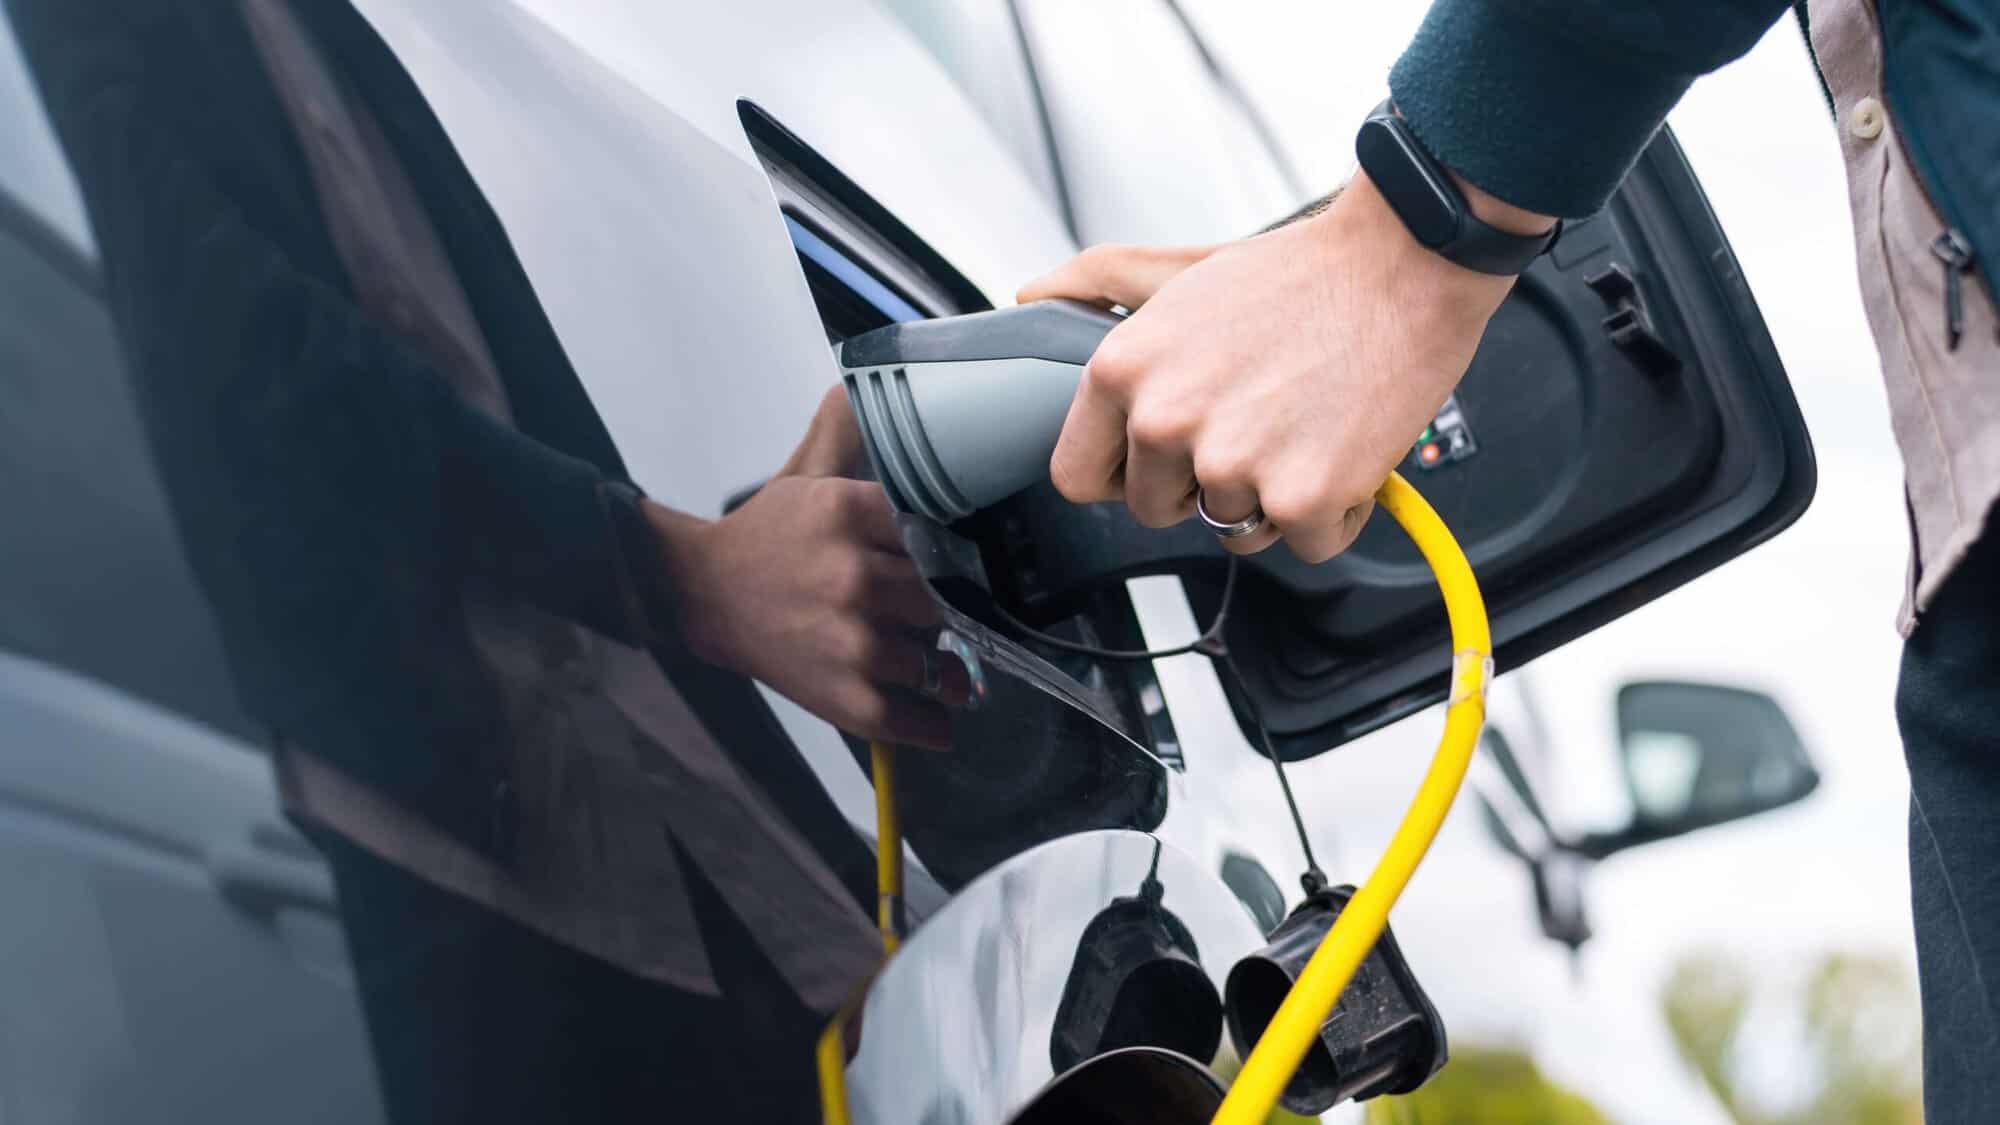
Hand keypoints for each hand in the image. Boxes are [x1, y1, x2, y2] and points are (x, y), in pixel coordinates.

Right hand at [647, 389, 967, 748]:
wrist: (701, 595)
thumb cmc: (768, 537)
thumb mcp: (810, 475)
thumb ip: (849, 431)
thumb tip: (876, 385)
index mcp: (850, 514)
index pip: (941, 531)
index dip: (959, 552)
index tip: (970, 564)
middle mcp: (854, 577)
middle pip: (946, 596)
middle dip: (952, 610)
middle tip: (953, 617)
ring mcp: (851, 641)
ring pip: (938, 659)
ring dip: (950, 671)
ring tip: (949, 670)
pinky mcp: (843, 696)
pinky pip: (915, 719)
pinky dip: (935, 723)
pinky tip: (939, 715)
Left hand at [1019, 172, 1532, 562]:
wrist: (1404, 264)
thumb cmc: (1301, 274)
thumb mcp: (1181, 272)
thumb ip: (1099, 284)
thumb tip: (1030, 295)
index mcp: (1124, 373)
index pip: (1079, 477)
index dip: (1124, 473)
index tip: (1161, 459)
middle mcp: (1166, 423)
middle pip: (1159, 510)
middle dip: (1204, 482)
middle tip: (1256, 420)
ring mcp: (1233, 466)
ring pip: (1236, 530)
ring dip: (1274, 495)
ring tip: (1304, 423)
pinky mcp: (1303, 498)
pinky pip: (1307, 544)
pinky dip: (1334, 511)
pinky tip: (1344, 448)